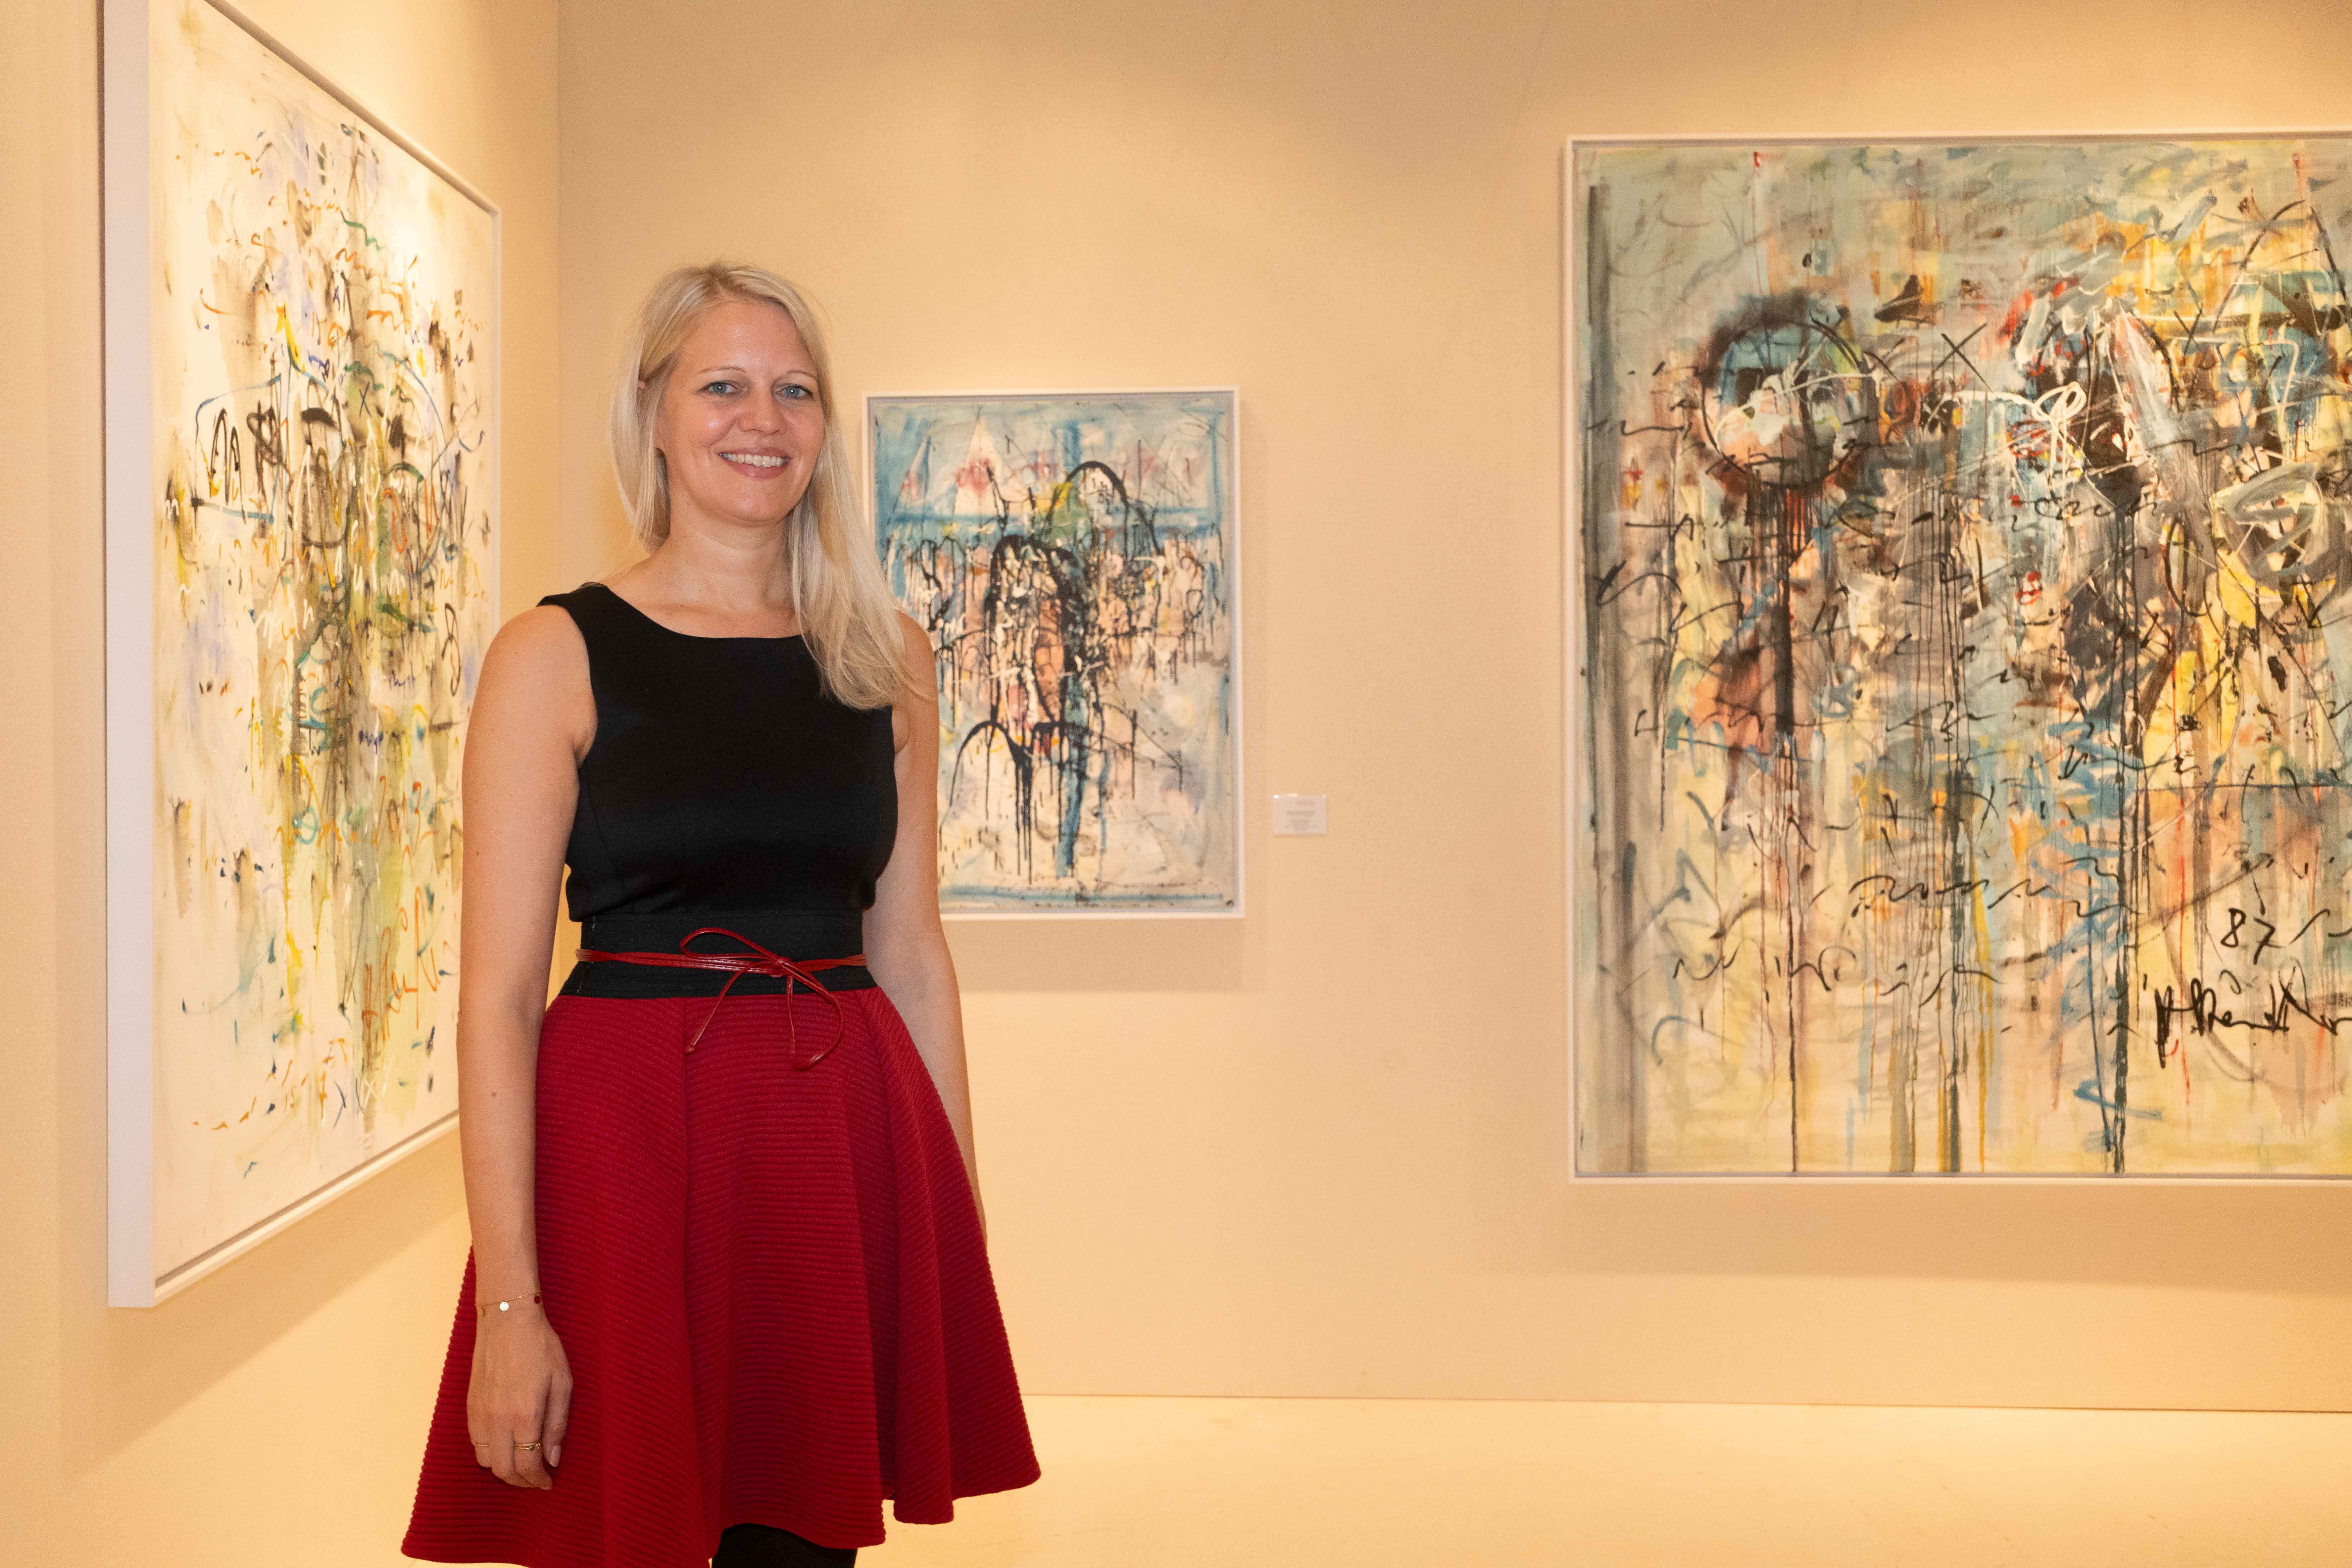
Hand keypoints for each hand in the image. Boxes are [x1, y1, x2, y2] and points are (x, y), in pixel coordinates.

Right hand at [466, 1299, 572, 1487]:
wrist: (506, 1320)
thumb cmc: (540, 1347)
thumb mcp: (563, 1383)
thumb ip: (557, 1424)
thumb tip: (554, 1458)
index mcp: (525, 1414)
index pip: (527, 1464)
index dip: (538, 1480)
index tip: (548, 1482)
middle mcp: (497, 1419)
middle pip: (503, 1470)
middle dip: (521, 1481)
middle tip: (536, 1479)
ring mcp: (479, 1413)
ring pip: (485, 1460)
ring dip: (503, 1469)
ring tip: (522, 1463)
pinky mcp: (469, 1406)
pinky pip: (475, 1443)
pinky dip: (489, 1452)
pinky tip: (505, 1444)